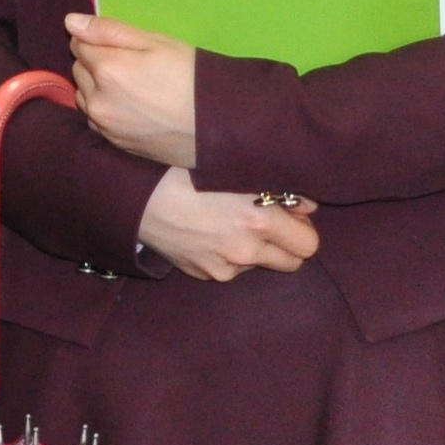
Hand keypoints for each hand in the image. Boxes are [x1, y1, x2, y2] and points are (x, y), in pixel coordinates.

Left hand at [64, 14, 200, 170]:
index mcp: (106, 69)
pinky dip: (105, 110)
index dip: (98, 40)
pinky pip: (95, 120)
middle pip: (79, 70)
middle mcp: (97, 101)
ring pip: (84, 97)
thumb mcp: (156, 42)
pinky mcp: (114, 144)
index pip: (79, 44)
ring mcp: (104, 126)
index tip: (121, 45)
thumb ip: (109, 31)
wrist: (218, 125)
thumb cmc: (190, 75)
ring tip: (132, 88)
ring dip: (96, 88)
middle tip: (131, 64)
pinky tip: (131, 109)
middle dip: (96, 62)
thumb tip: (70, 22)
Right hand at [136, 169, 319, 282]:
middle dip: (286, 244)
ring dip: (255, 248)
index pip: (309, 245)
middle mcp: (244, 252)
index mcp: (259, 223)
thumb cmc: (185, 171)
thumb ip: (279, 189)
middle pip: (292, 263)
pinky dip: (227, 253)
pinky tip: (207, 229)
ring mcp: (222, 268)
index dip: (303, 229)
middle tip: (270, 221)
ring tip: (229, 220)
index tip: (291, 216)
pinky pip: (229, 268)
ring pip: (258, 264)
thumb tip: (308, 205)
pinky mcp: (200, 273)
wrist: (135, 193)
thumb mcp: (235, 171)